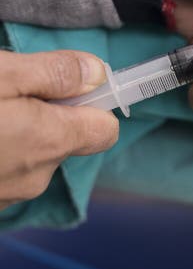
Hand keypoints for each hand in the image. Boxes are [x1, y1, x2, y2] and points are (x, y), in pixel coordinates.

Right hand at [0, 51, 118, 209]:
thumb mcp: (1, 74)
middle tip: (8, 95)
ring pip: (31, 157)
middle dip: (43, 116)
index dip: (93, 103)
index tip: (67, 86)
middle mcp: (35, 177)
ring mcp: (7, 196)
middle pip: (65, 140)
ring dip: (16, 135)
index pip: (106, 129)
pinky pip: (5, 172)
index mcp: (50, 142)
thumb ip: (54, 73)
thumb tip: (97, 72)